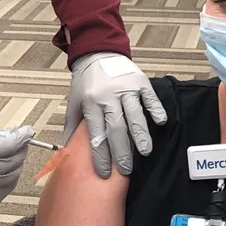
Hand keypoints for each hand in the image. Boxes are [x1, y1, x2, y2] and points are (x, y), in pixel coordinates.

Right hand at [0, 126, 33, 223]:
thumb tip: (11, 134)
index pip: (8, 145)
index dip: (22, 136)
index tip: (28, 131)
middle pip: (15, 159)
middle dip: (20, 148)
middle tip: (18, 142)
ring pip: (15, 173)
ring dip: (16, 162)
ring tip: (7, 156)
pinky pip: (9, 185)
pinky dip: (10, 175)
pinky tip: (2, 170)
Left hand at [65, 52, 167, 178]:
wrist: (98, 53)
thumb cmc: (85, 83)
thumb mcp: (74, 103)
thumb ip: (72, 127)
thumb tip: (65, 153)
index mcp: (91, 104)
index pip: (96, 134)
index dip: (100, 155)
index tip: (104, 173)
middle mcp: (109, 97)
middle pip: (116, 128)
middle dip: (121, 151)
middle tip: (126, 170)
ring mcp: (126, 89)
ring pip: (135, 115)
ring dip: (140, 135)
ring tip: (145, 152)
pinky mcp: (140, 82)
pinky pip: (150, 98)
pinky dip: (156, 109)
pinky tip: (161, 122)